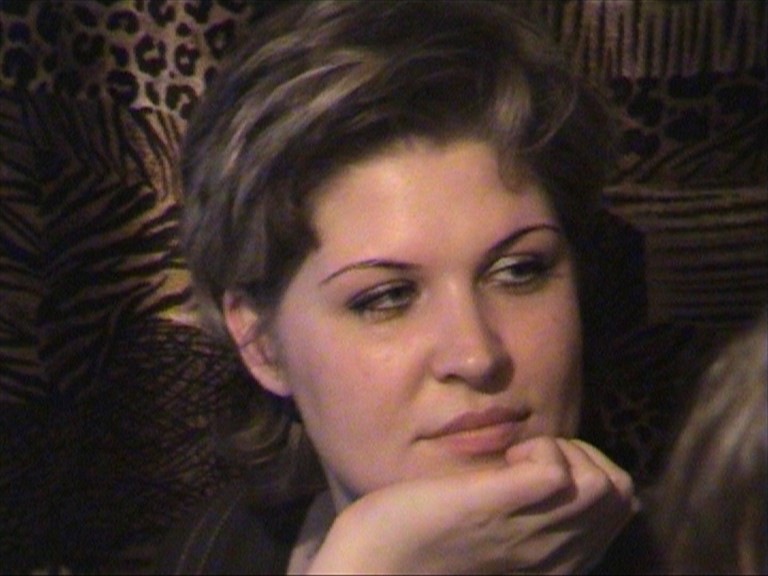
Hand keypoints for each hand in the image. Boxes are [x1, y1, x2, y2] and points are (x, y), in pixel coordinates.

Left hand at [306, 436, 637, 573]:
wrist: (373, 565)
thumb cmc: (428, 542)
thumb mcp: (497, 530)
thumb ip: (530, 511)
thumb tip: (556, 471)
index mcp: (559, 561)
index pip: (623, 504)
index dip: (591, 469)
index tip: (541, 469)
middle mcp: (555, 555)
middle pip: (621, 491)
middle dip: (585, 455)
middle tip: (531, 461)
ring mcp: (528, 533)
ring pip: (603, 484)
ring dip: (566, 451)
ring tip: (519, 460)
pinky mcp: (494, 508)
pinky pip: (556, 472)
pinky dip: (539, 450)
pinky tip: (506, 459)